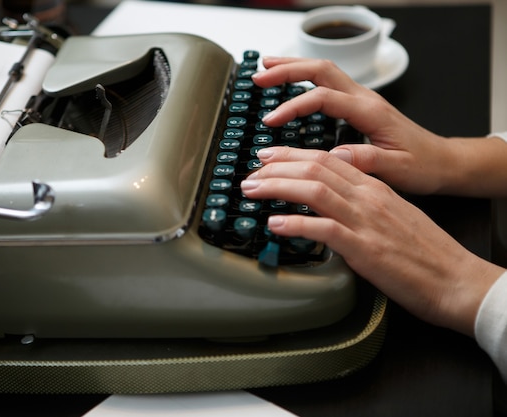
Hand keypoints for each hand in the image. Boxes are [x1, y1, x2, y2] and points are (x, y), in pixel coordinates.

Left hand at [241, 147, 503, 335]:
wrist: (456, 279)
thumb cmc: (425, 252)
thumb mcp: (392, 217)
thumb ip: (361, 207)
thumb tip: (330, 209)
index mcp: (375, 187)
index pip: (327, 158)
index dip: (293, 155)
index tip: (268, 157)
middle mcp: (368, 197)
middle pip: (315, 168)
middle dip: (276, 166)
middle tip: (250, 173)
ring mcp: (366, 221)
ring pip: (314, 190)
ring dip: (277, 187)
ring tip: (252, 190)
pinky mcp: (365, 248)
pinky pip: (324, 229)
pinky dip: (296, 224)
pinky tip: (275, 224)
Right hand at [251, 57, 456, 194]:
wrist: (442, 161)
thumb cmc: (423, 166)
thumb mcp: (398, 170)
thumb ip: (368, 161)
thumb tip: (335, 156)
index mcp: (370, 112)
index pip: (324, 97)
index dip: (294, 105)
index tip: (271, 120)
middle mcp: (365, 99)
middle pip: (321, 70)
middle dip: (287, 70)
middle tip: (259, 77)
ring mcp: (362, 99)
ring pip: (324, 70)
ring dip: (293, 67)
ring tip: (266, 68)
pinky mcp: (359, 105)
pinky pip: (327, 83)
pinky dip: (304, 79)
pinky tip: (290, 84)